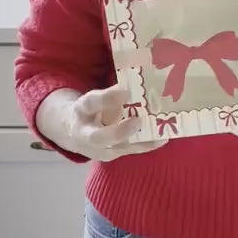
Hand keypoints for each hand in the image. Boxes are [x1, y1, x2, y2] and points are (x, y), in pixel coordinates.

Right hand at [35, 86, 167, 162]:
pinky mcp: (111, 155)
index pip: (90, 103)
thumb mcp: (93, 98)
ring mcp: (98, 149)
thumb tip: (137, 82)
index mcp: (80, 111)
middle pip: (99, 137)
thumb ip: (110, 94)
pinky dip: (146, 145)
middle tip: (138, 121)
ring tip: (158, 132)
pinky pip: (129, 151)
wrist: (74, 133)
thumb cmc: (91, 110)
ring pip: (117, 148)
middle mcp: (85, 133)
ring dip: (138, 140)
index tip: (126, 90)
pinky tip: (162, 138)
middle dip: (120, 131)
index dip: (107, 98)